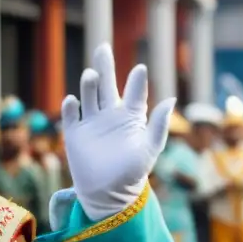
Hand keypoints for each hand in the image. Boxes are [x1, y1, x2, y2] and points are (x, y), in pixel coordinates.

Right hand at [60, 45, 174, 220]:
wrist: (110, 193)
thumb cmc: (134, 171)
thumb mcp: (150, 147)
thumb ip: (158, 124)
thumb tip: (171, 100)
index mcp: (130, 116)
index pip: (133, 93)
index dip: (136, 81)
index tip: (140, 69)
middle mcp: (110, 114)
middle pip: (106, 85)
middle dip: (104, 66)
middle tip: (103, 48)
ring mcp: (91, 122)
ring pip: (89, 96)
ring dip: (89, 85)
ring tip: (92, 75)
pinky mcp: (75, 134)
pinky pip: (71, 116)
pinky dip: (71, 107)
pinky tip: (73, 101)